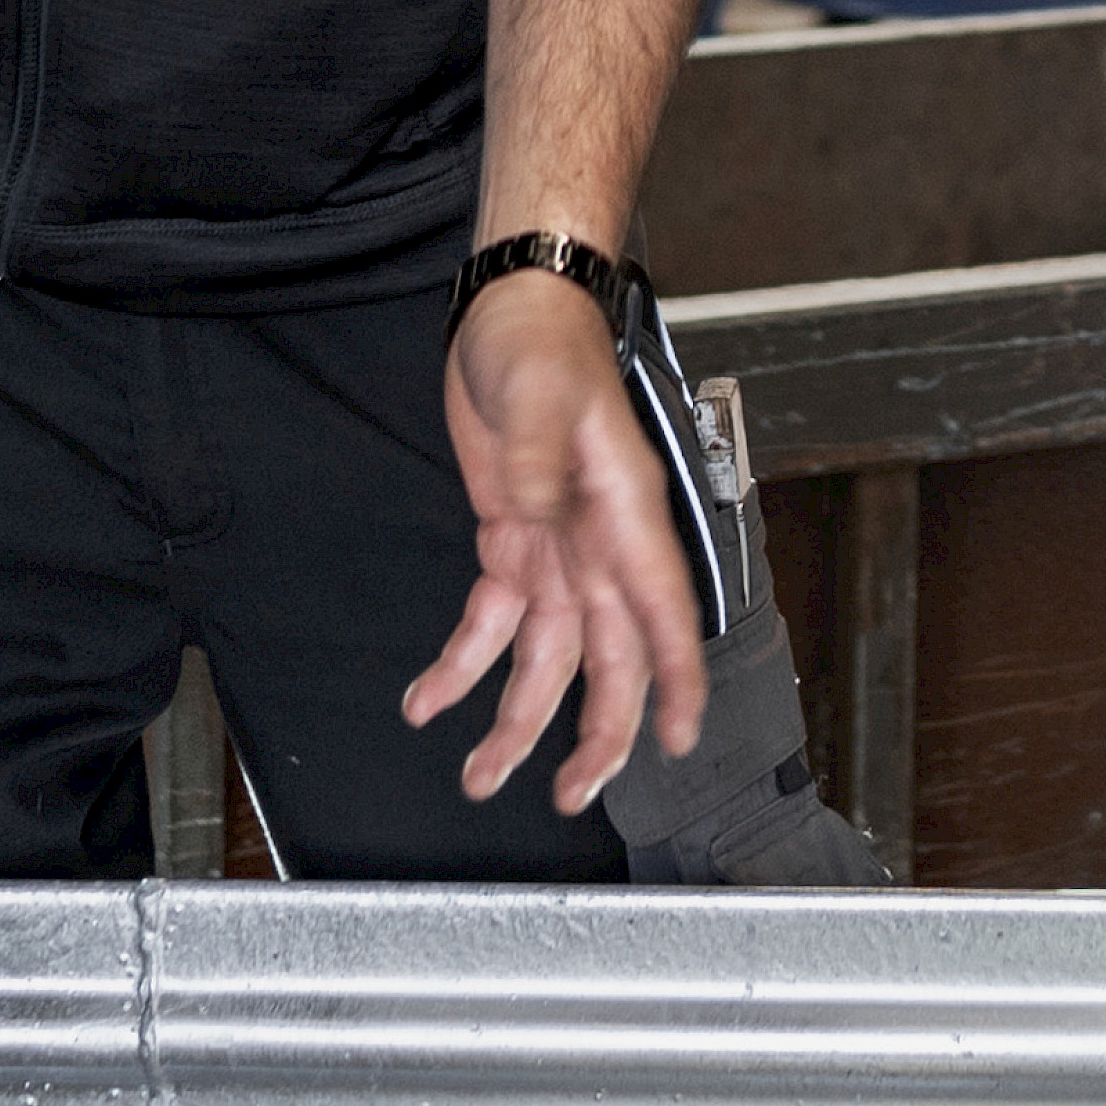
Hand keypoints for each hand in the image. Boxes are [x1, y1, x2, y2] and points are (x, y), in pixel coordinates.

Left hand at [400, 272, 707, 816]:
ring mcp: (556, 547)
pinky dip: (461, 664)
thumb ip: (536, 461)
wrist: (511, 310)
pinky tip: (428, 698)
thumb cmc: (542, 340)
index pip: (659, 609)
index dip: (673, 678)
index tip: (677, 740)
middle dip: (595, 733)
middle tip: (570, 795)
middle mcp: (597, 541)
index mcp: (621, 510)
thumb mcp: (537, 390)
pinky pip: (492, 621)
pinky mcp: (512, 540)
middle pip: (609, 657)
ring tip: (479, 775)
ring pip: (548, 657)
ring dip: (518, 719)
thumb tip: (532, 518)